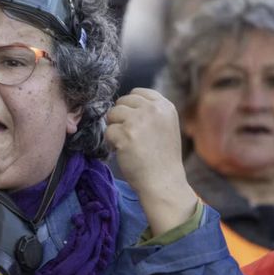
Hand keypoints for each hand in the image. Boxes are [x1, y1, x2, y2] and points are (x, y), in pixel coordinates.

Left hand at [105, 88, 196, 235]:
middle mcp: (152, 110)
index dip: (130, 107)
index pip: (137, 93)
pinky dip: (111, 143)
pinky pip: (108, 132)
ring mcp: (138, 121)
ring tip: (126, 143)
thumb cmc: (162, 158)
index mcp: (164, 106)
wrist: (163, 182)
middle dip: (121, 118)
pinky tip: (123, 152)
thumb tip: (126, 104)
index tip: (134, 122)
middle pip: (122, 102)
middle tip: (129, 136)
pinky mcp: (125, 135)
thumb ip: (150, 112)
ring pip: (112, 114)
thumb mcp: (166, 126)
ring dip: (115, 129)